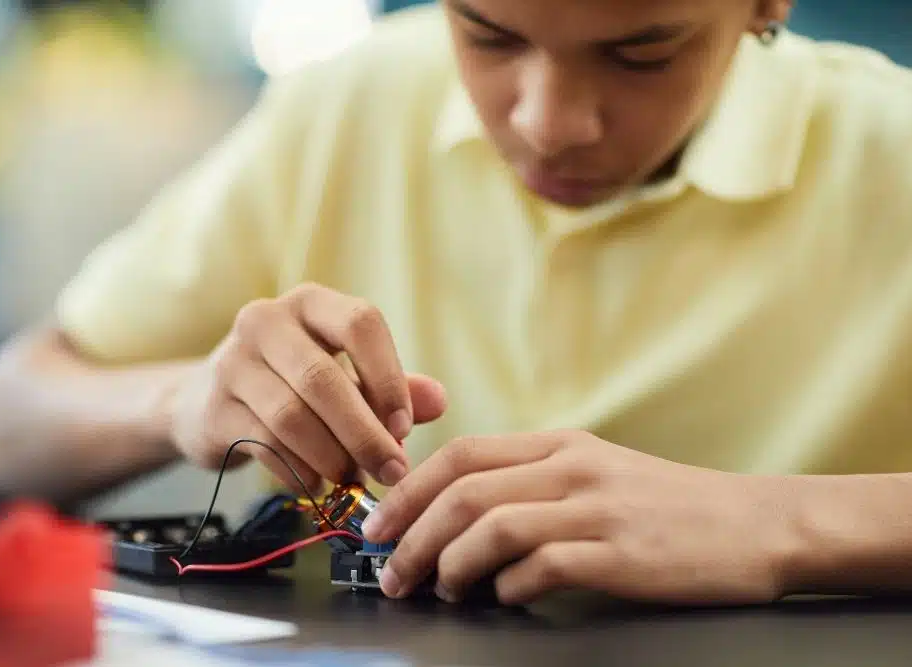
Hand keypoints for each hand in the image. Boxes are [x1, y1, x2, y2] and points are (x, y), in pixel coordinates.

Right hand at [167, 283, 446, 492]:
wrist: (208, 401)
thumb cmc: (294, 384)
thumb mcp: (347, 376)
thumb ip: (392, 387)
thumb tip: (439, 401)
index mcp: (310, 303)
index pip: (360, 323)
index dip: (388, 377)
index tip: (404, 427)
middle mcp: (265, 321)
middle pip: (323, 378)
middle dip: (364, 433)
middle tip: (391, 471)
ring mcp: (232, 362)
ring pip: (291, 416)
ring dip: (331, 458)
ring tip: (352, 481)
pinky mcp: (214, 408)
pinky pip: (264, 445)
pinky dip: (299, 472)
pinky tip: (318, 486)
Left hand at [361, 430, 799, 605]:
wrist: (753, 524)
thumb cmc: (668, 504)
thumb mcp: (595, 470)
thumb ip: (531, 481)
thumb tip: (458, 513)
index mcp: (559, 444)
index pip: (461, 454)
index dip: (408, 490)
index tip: (379, 524)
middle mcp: (571, 469)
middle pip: (464, 490)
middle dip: (412, 534)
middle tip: (391, 572)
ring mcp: (597, 509)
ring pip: (493, 526)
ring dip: (450, 563)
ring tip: (437, 590)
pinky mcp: (621, 554)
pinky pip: (542, 567)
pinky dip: (508, 586)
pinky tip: (504, 598)